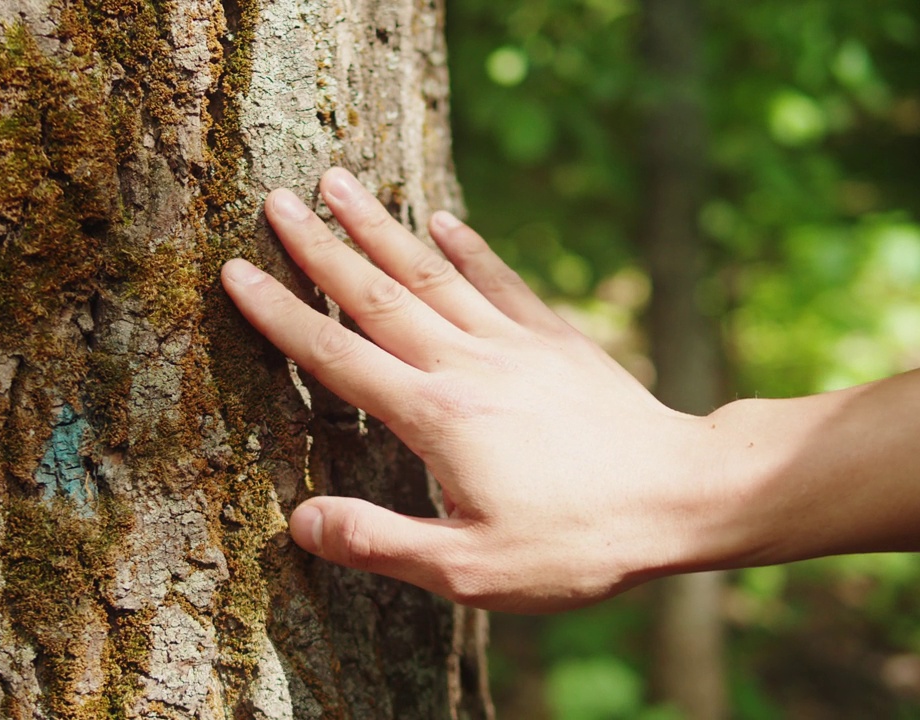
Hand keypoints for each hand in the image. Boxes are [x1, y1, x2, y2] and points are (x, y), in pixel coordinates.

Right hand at [221, 168, 740, 612]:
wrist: (682, 495)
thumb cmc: (578, 543)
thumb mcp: (472, 569)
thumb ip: (382, 542)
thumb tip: (299, 522)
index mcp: (435, 418)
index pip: (338, 358)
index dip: (280, 316)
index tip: (236, 272)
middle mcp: (466, 365)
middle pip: (377, 296)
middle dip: (320, 246)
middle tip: (275, 199)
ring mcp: (513, 344)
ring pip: (431, 274)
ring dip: (379, 227)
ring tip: (338, 180)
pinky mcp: (555, 340)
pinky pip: (500, 280)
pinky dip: (468, 246)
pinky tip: (441, 216)